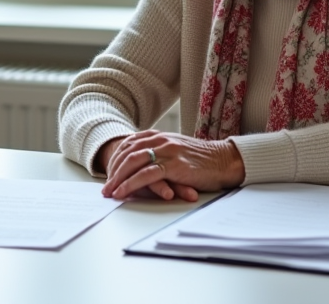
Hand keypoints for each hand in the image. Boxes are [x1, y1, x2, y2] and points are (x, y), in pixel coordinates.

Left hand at [100, 130, 244, 201]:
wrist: (224, 160)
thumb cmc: (202, 159)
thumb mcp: (176, 150)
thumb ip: (159, 152)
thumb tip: (141, 165)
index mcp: (158, 135)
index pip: (128, 144)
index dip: (115, 160)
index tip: (108, 174)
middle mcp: (160, 140)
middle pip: (126, 153)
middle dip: (112, 171)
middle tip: (104, 187)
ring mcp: (166, 151)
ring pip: (132, 162)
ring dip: (118, 179)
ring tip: (110, 192)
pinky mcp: (174, 165)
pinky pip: (146, 175)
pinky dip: (131, 184)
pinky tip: (123, 192)